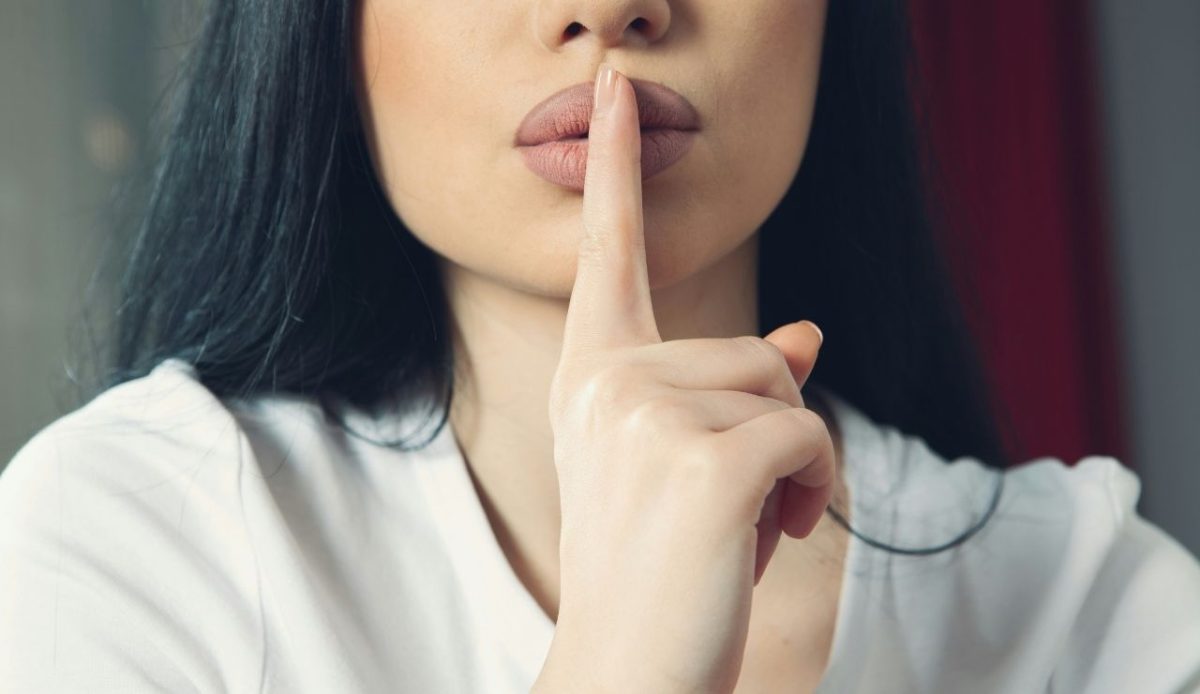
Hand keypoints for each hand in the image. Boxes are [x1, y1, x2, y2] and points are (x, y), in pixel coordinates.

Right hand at [534, 63, 833, 693]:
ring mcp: (648, 414)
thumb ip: (739, 388)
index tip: (615, 94)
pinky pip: (808, 438)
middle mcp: (608, 381)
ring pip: (785, 393)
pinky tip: (770, 539)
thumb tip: (806, 333)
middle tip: (727, 511)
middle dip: (770, 433)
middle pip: (754, 351)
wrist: (629, 669)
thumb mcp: (691, 463)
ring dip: (794, 468)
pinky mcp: (703, 458)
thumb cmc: (660, 567)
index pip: (609, 256)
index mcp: (595, 377)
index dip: (616, 171)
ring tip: (742, 530)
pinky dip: (813, 492)